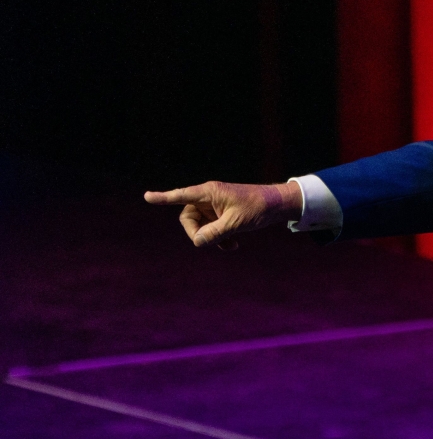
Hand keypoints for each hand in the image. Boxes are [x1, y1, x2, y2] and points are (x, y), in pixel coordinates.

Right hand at [144, 181, 302, 249]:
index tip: (147, 197)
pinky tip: (233, 245)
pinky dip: (219, 238)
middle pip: (188, 217)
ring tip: (230, 245)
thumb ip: (215, 233)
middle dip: (197, 232)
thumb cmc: (258, 207)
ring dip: (211, 238)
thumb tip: (197, 241)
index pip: (181, 195)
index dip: (163, 197)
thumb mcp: (236, 223)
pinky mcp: (222, 215)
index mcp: (209, 192)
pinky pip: (211, 229)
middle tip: (210, 242)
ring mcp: (215, 207)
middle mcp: (209, 198)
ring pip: (201, 226)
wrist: (278, 205)